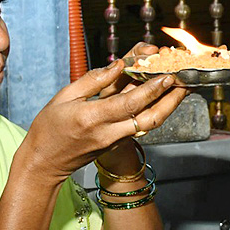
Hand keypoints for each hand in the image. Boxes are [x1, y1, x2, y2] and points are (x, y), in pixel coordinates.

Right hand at [19, 61, 187, 182]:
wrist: (43, 163)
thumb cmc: (48, 128)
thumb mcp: (65, 96)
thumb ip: (94, 80)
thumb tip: (118, 65)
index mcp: (93, 118)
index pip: (130, 102)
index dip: (152, 88)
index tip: (167, 75)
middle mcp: (108, 132)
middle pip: (150, 118)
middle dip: (171, 100)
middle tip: (185, 83)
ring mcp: (114, 141)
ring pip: (149, 125)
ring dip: (168, 107)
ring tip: (180, 89)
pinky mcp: (116, 144)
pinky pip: (139, 127)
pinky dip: (153, 112)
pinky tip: (160, 99)